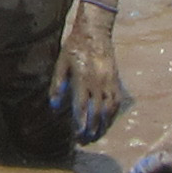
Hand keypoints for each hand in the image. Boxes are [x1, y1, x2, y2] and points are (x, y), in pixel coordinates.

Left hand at [50, 2, 125, 143]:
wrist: (95, 32)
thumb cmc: (74, 47)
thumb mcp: (61, 63)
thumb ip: (58, 85)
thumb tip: (54, 106)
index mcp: (83, 78)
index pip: (82, 106)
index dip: (80, 123)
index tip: (77, 135)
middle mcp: (98, 82)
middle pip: (97, 111)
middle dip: (92, 128)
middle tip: (85, 140)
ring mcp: (109, 81)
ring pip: (109, 109)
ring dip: (103, 124)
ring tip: (96, 135)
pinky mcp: (116, 79)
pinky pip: (116, 101)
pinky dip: (113, 114)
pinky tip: (108, 121)